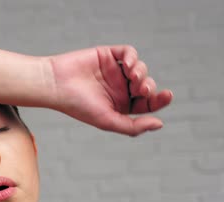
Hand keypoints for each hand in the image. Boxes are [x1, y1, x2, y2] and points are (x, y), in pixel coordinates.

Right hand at [47, 45, 172, 135]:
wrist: (56, 85)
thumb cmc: (78, 106)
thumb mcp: (108, 121)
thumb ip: (133, 126)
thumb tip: (159, 124)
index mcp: (120, 105)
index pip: (147, 103)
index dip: (159, 100)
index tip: (167, 96)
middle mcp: (119, 88)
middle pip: (146, 85)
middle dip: (148, 86)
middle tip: (141, 88)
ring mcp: (114, 71)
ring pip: (140, 68)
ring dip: (141, 71)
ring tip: (132, 76)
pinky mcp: (107, 55)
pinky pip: (128, 52)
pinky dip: (133, 56)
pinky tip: (129, 64)